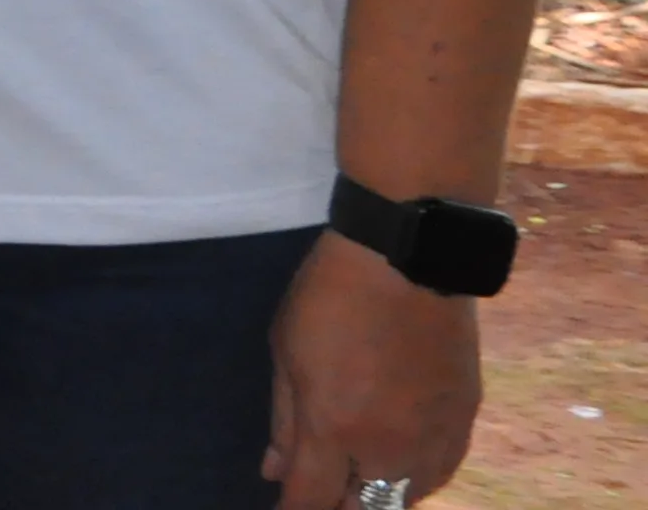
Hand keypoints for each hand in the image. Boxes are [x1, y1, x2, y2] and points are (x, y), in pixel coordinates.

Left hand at [268, 231, 482, 506]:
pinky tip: (398, 461)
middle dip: (338, 506)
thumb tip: (275, 473)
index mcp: (335, 429)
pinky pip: (441, 472)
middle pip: (365, 509)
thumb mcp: (287, 353)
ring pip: (409, 497)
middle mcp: (390, 448)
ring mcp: (436, 438)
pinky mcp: (467, 421)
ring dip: (379, 496)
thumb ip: (284, 422)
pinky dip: (416, 477)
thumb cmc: (331, 296)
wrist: (410, 258)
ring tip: (357, 476)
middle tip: (321, 487)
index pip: (312, 501)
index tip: (283, 508)